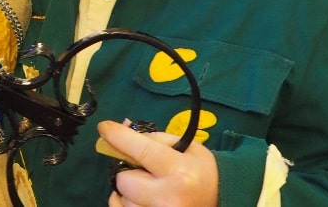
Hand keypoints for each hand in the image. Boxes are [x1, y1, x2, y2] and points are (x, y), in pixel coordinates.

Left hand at [99, 120, 218, 206]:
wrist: (222, 200)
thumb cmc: (202, 172)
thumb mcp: (186, 148)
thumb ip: (154, 139)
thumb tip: (122, 129)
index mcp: (179, 171)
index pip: (139, 149)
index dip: (118, 136)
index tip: (105, 128)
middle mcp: (167, 197)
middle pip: (124, 179)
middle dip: (130, 171)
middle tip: (144, 170)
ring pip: (122, 198)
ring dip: (131, 190)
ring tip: (150, 188)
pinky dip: (124, 203)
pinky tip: (138, 199)